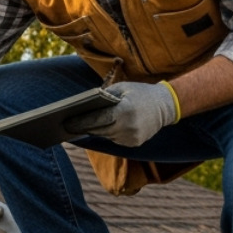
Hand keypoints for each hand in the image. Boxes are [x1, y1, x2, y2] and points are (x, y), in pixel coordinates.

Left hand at [64, 80, 178, 147]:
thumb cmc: (139, 92)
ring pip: (106, 135)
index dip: (80, 122)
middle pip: (99, 130)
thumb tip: (83, 108)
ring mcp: (132, 138)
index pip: (97, 119)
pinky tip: (98, 129)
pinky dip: (108, 133)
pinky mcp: (134, 144)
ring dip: (95, 131)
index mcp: (124, 110)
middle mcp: (128, 127)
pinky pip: (115, 139)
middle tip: (67, 126)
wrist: (165, 105)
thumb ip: (103, 97)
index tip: (66, 123)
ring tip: (78, 128)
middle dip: (83, 128)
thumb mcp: (121, 88)